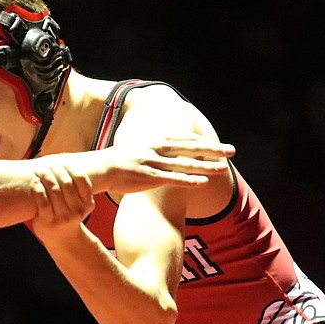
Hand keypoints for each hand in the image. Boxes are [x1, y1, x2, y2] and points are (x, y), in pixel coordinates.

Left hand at [29, 161, 94, 244]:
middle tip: (48, 162)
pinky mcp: (47, 221)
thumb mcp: (79, 203)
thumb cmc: (69, 214)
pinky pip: (42, 201)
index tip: (62, 161)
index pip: (81, 180)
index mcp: (88, 204)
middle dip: (56, 169)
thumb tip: (66, 159)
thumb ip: (76, 187)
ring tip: (39, 168)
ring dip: (45, 176)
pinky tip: (34, 181)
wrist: (62, 238)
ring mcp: (62, 217)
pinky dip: (37, 189)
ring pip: (54, 191)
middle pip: (66, 183)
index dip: (71, 167)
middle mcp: (77, 211)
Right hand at [48, 136, 234, 195]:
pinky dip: (189, 180)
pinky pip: (172, 179)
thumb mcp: (132, 155)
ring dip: (206, 165)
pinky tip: (203, 183)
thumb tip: (155, 159)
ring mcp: (152, 163)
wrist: (92, 170)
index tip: (219, 145)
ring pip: (185, 163)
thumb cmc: (110, 166)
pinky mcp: (147, 177)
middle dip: (213, 149)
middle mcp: (155, 149)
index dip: (202, 142)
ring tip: (224, 168)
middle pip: (190, 147)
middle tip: (232, 150)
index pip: (183, 140)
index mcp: (152, 143)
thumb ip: (147, 155)